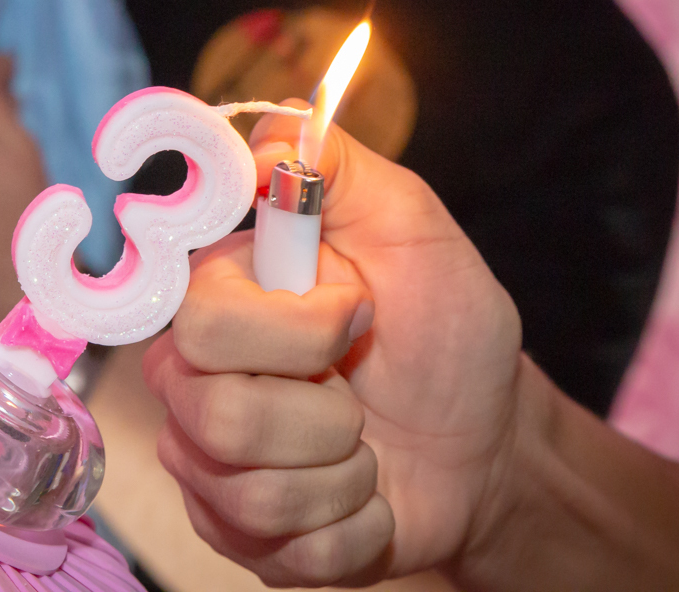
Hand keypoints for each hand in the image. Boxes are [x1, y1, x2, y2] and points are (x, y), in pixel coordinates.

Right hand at [144, 104, 522, 585]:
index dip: (290, 330)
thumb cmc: (444, 333)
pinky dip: (355, 526)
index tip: (354, 313)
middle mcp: (194, 379)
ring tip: (365, 444)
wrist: (484, 446)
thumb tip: (265, 128)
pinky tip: (364, 494)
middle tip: (359, 382)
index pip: (197, 318)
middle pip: (212, 411)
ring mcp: (209, 464)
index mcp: (223, 298)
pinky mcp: (236, 534)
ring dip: (345, 469)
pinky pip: (285, 549)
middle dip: (326, 408)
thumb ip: (339, 168)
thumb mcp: (413, 229)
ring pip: (249, 489)